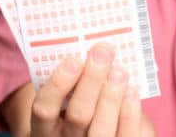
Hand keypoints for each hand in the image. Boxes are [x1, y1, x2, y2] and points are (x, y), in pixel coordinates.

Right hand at [30, 43, 155, 136]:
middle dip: (92, 81)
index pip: (43, 110)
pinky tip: (132, 90)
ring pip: (100, 129)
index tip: (74, 59)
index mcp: (44, 129)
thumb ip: (73, 79)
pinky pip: (125, 135)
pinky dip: (129, 112)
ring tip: (119, 69)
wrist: (97, 134)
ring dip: (111, 95)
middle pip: (78, 116)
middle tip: (103, 52)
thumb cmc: (79, 106)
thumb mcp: (66, 97)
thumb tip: (92, 48)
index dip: (58, 85)